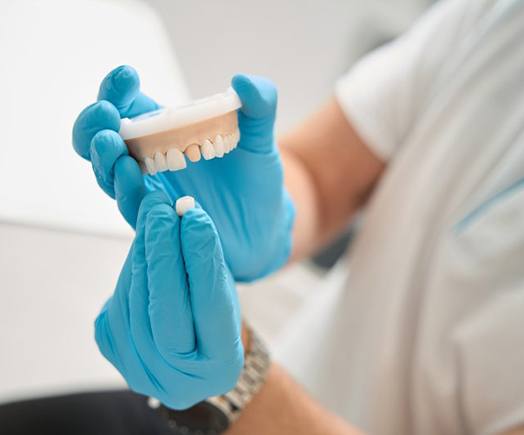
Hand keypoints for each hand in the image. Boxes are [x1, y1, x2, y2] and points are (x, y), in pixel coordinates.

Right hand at [72, 65, 294, 281]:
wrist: (265, 224)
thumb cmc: (255, 178)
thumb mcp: (260, 139)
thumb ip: (259, 105)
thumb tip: (243, 81)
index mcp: (165, 131)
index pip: (128, 106)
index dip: (118, 90)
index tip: (128, 77)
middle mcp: (149, 160)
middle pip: (102, 140)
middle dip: (94, 125)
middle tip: (105, 114)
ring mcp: (150, 192)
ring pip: (110, 176)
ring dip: (105, 160)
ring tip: (112, 144)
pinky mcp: (159, 222)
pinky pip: (135, 209)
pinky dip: (129, 193)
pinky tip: (135, 178)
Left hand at [94, 191, 243, 408]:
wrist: (193, 354)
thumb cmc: (216, 316)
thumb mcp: (223, 293)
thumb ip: (206, 262)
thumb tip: (184, 215)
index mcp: (219, 368)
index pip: (209, 307)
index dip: (201, 259)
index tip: (196, 218)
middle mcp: (179, 382)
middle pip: (164, 312)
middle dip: (161, 253)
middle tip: (162, 209)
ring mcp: (142, 373)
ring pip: (134, 305)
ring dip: (142, 254)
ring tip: (152, 215)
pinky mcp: (116, 356)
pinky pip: (117, 306)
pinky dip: (131, 270)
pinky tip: (142, 245)